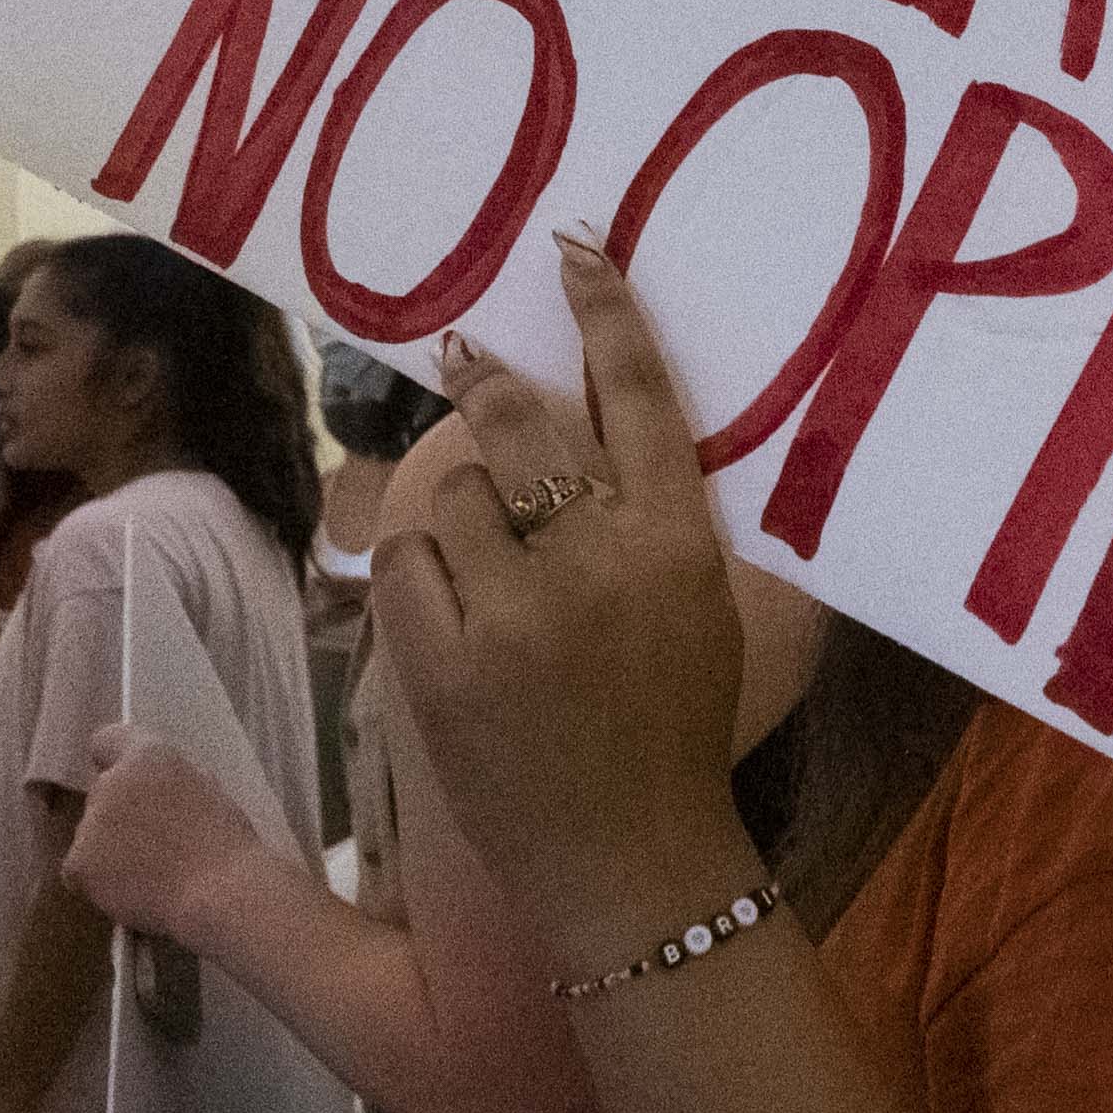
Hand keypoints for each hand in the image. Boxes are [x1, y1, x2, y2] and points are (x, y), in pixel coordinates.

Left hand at [67, 721, 262, 948]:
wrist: (221, 892)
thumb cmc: (227, 845)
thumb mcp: (207, 791)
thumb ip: (169, 782)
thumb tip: (154, 792)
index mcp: (148, 756)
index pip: (108, 740)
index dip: (115, 762)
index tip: (129, 786)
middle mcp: (110, 782)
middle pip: (102, 795)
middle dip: (119, 816)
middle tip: (153, 847)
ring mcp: (89, 824)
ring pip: (91, 836)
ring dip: (111, 852)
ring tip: (150, 877)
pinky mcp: (77, 864)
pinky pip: (81, 872)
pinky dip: (100, 885)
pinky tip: (134, 895)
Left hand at [367, 240, 765, 980]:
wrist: (633, 865)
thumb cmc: (674, 732)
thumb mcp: (705, 611)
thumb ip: (658, 518)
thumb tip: (598, 419)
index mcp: (678, 545)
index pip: (638, 397)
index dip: (604, 312)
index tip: (573, 248)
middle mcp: (600, 564)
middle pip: (525, 424)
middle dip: (489, 383)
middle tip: (467, 358)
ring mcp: (518, 614)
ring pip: (455, 494)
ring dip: (458, 512)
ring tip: (484, 567)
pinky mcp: (447, 663)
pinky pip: (407, 566)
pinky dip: (420, 577)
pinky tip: (451, 613)